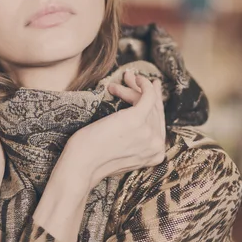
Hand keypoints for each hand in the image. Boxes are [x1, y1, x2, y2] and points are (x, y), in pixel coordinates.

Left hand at [68, 70, 165, 188]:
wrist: (83, 164)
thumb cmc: (95, 157)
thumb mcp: (124, 153)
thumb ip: (137, 141)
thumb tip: (138, 120)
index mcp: (156, 155)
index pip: (158, 123)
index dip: (155, 104)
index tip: (151, 89)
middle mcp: (157, 145)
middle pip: (154, 110)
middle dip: (144, 92)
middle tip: (133, 78)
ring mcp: (149, 133)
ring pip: (147, 101)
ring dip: (134, 86)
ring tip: (125, 78)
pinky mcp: (137, 119)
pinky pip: (147, 95)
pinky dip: (143, 83)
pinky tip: (135, 78)